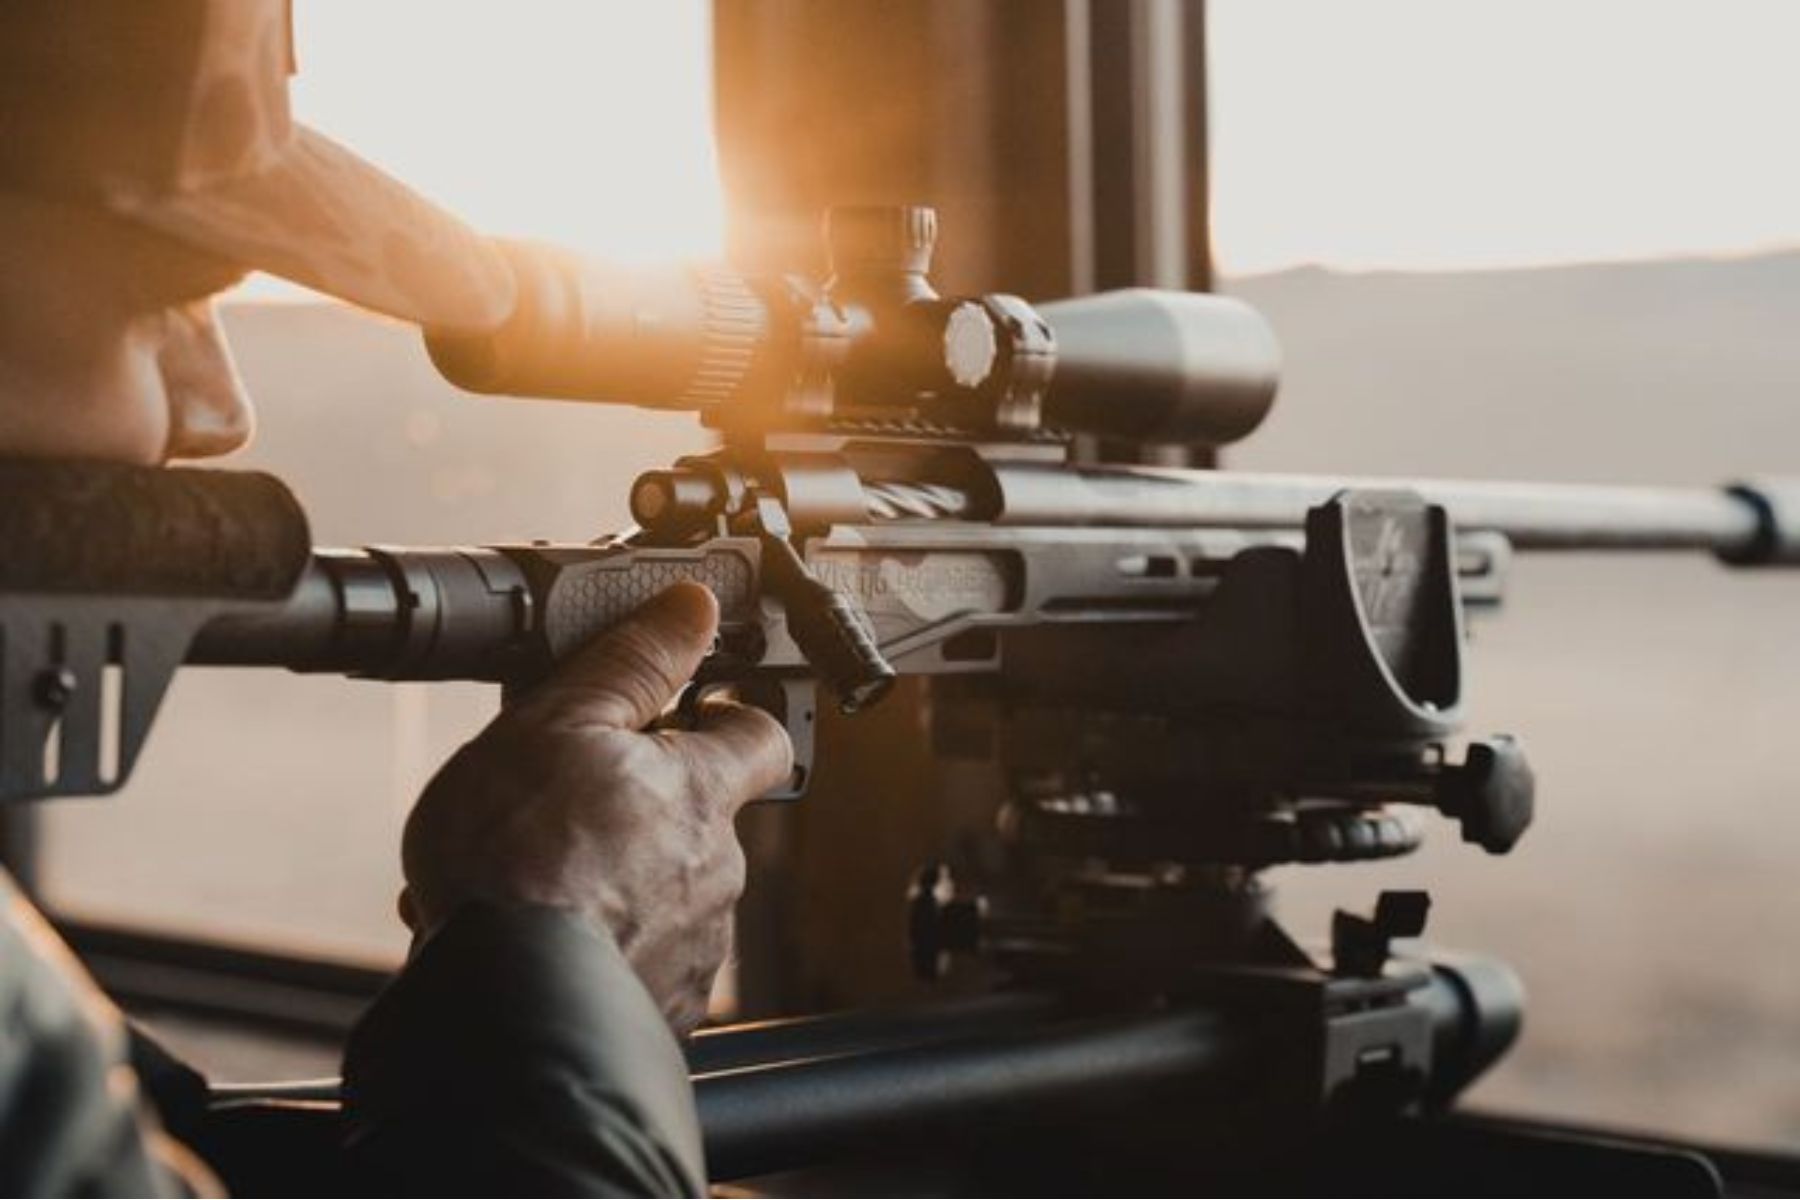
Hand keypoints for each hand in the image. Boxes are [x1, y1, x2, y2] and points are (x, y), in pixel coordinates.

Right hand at [397, 582, 792, 1032]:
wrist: (500, 1006)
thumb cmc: (519, 861)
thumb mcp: (557, 722)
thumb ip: (631, 661)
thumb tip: (691, 607)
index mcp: (698, 791)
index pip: (764, 735)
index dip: (735, 715)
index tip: (697, 709)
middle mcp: (716, 870)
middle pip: (697, 821)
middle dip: (639, 812)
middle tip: (564, 807)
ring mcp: (696, 946)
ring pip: (660, 895)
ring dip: (608, 883)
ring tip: (528, 880)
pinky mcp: (666, 1008)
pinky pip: (639, 964)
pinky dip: (596, 948)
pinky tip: (538, 938)